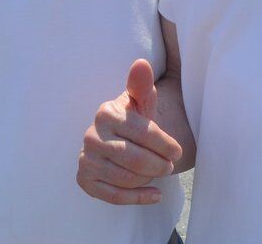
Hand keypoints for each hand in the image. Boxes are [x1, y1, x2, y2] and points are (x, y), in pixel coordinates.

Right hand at [77, 59, 181, 204]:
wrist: (115, 136)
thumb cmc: (134, 117)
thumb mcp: (141, 101)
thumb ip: (142, 85)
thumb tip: (141, 64)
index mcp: (106, 112)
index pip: (145, 133)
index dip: (166, 145)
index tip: (178, 151)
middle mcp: (91, 135)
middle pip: (137, 160)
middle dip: (160, 165)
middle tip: (169, 165)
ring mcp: (86, 159)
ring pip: (128, 179)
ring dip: (149, 178)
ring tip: (157, 171)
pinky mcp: (84, 180)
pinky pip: (114, 196)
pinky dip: (138, 198)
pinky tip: (154, 194)